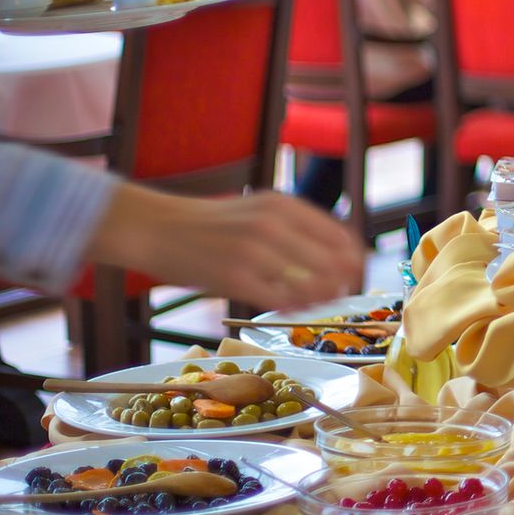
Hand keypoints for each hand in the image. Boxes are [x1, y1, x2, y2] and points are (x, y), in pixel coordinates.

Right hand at [90, 186, 363, 309]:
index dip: (355, 260)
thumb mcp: (259, 210)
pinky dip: (293, 308)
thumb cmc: (211, 224)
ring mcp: (253, 251)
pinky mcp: (234, 277)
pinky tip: (292, 309)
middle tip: (342, 296)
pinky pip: (280, 299)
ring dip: (321, 299)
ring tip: (318, 304)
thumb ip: (294, 227)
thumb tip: (338, 255)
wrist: (156, 227)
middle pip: (332, 263)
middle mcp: (273, 224)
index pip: (341, 235)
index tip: (357, 274)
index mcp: (283, 205)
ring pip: (310, 284)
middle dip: (343, 283)